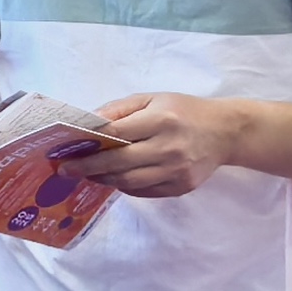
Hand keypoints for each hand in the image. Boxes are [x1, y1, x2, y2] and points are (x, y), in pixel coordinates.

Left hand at [80, 93, 244, 197]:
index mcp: (161, 120)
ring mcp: (177, 171)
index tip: (67, 149)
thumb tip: (87, 123)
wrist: (226, 132)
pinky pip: (144, 191)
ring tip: (86, 175)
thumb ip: (119, 110)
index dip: (89, 143)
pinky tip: (112, 178)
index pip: (117, 134)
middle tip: (65, 170)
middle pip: (119, 163)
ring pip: (129, 182)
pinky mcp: (182, 187)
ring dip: (103, 180)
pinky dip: (124, 186)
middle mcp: (170, 148)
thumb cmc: (183, 111)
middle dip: (88, 168)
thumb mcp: (152, 99)